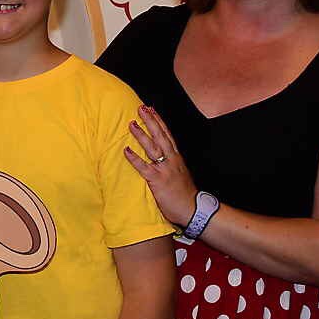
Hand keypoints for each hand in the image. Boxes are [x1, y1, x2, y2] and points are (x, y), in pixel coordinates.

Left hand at [123, 105, 196, 226]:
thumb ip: (171, 165)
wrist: (193, 209)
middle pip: (160, 136)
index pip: (167, 135)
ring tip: (131, 123)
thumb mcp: (180, 174)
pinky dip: (134, 158)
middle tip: (141, 108)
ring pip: (152, 147)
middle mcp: (172, 160)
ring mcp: (164, 169)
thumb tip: (162, 159)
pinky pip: (143, 167)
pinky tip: (126, 150)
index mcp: (177, 158)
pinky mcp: (157, 180)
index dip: (159, 121)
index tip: (152, 109)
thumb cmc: (185, 194)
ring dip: (141, 135)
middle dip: (150, 121)